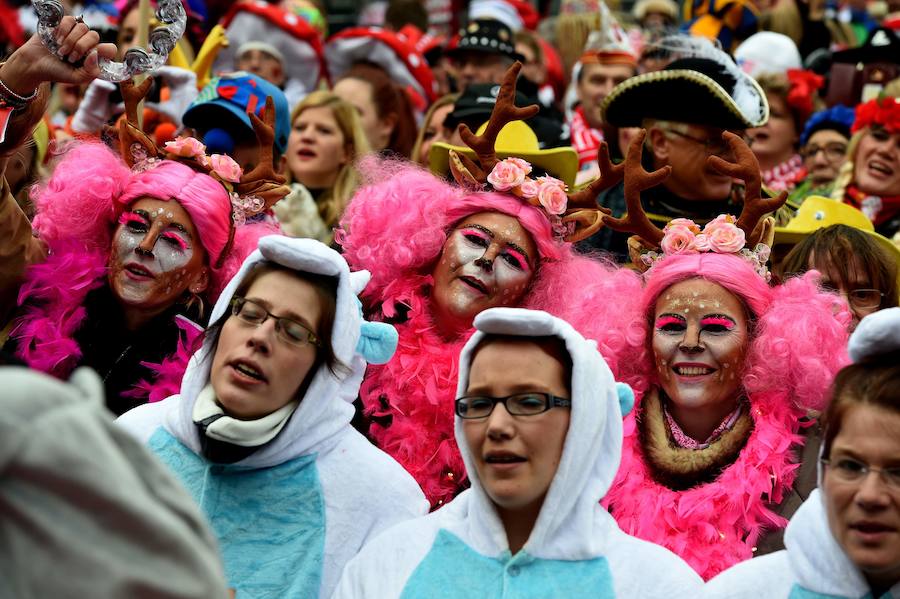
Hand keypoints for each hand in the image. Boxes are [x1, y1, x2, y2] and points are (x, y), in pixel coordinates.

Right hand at [0, 18, 116, 93]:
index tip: (90, 57)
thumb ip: (91, 71)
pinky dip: (63, 31)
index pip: (110, 48)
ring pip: (83, 27)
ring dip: (71, 41)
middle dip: (81, 47)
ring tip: (62, 51)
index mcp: (94, 57)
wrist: (35, 65)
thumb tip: (95, 54)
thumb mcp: (77, 78)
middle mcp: (87, 43)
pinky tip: (57, 40)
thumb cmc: (57, 72)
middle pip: (94, 36)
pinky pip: (70, 20)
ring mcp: (75, 33)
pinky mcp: (63, 24)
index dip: (103, 51)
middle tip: (70, 57)